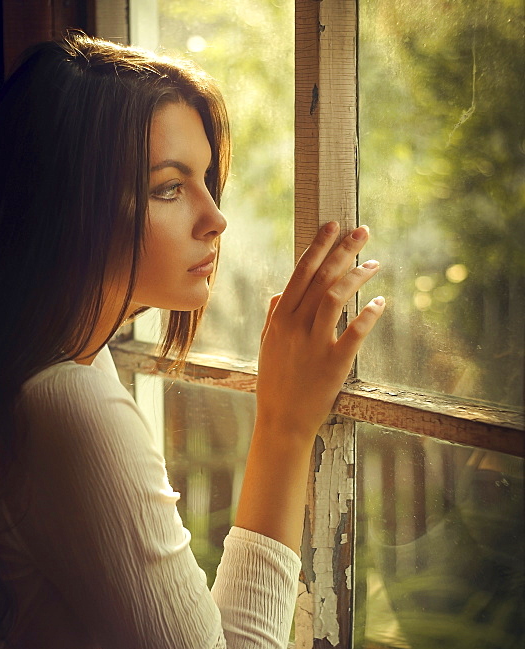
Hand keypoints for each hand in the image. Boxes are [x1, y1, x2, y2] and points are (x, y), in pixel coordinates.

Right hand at [256, 221, 383, 440]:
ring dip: (357, 276)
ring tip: (374, 263)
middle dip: (343, 251)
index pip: (300, 273)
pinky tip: (380, 301)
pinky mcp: (334, 363)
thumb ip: (272, 317)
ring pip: (336, 298)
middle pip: (321, 279)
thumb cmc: (275, 385)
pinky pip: (355, 332)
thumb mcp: (267, 347)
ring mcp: (314, 344)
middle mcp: (295, 327)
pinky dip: (369, 313)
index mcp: (280, 319)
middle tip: (363, 231)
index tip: (333, 227)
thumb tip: (279, 293)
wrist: (282, 422)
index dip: (318, 247)